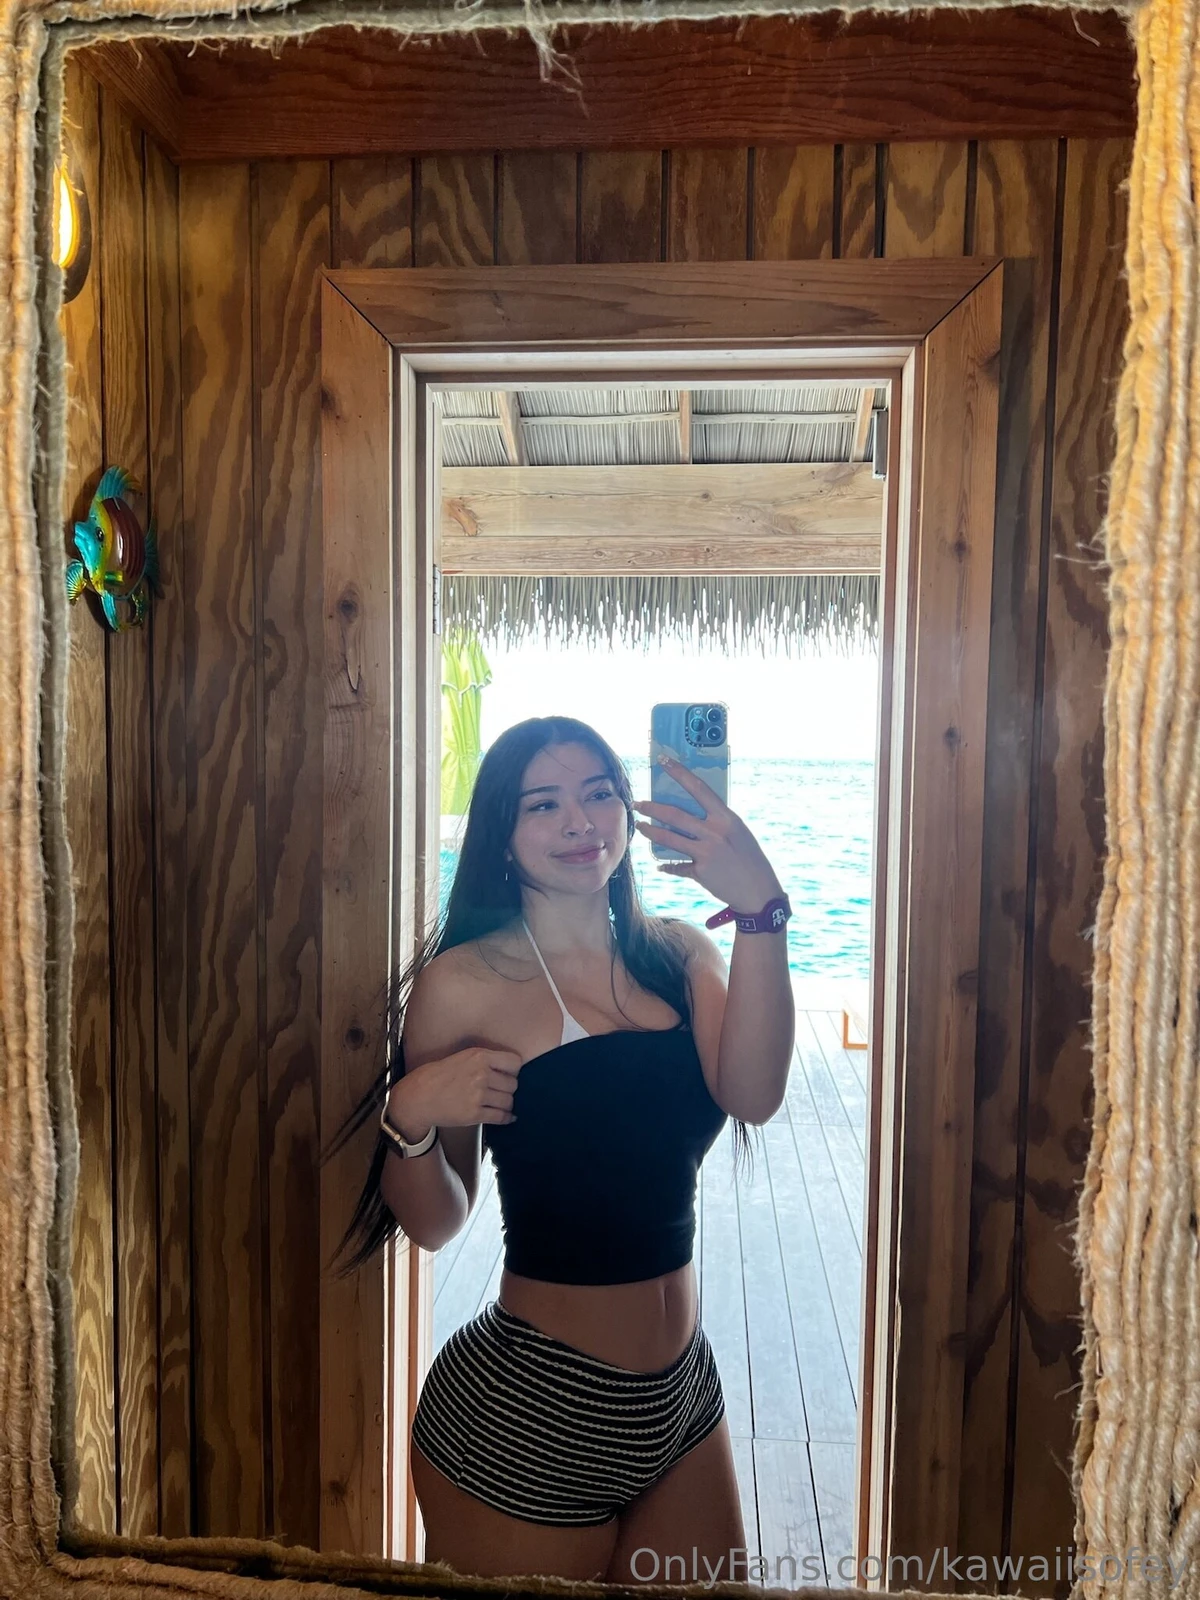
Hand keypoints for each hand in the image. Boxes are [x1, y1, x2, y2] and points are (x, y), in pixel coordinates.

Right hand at [386, 1045, 523, 1137]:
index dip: (513, 1070)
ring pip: (508, 1101)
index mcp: (479, 1056)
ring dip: (506, 1104)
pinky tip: (507, 1117)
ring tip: (499, 1104)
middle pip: (513, 1084)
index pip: (515, 1062)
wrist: (417, 1098)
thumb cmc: (436, 1076)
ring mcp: (478, 1094)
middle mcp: (481, 1074)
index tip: (507, 1075)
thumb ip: (484, 1061)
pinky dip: (506, 1118)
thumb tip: (508, 1070)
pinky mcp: (474, 1113)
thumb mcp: (462, 1057)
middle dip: (508, 1089)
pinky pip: (500, 1116)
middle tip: (500, 1092)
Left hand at [632, 756, 785, 909]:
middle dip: (651, 808)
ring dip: (650, 832)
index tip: (662, 761)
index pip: (698, 788)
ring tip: (640, 827)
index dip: (679, 773)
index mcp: (726, 818)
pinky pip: (676, 866)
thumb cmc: (750, 858)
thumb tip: (694, 811)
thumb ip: (717, 821)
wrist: (759, 892)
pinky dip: (667, 865)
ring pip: (668, 838)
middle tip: (637, 804)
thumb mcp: (738, 832)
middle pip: (674, 815)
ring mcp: (706, 853)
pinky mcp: (700, 872)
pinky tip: (660, 865)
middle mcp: (715, 833)